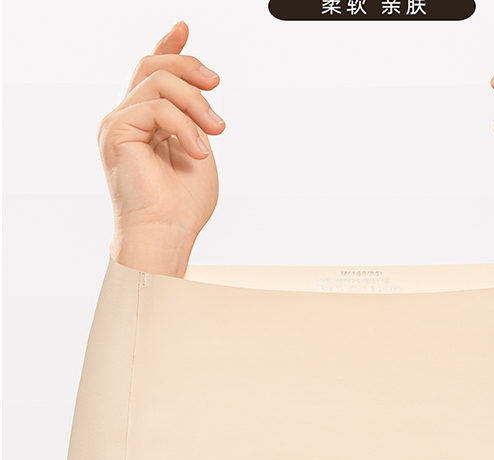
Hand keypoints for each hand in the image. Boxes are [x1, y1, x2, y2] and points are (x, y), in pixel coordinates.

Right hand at [97, 21, 224, 274]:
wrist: (165, 234)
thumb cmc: (182, 207)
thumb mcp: (198, 152)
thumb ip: (194, 120)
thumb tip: (200, 93)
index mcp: (145, 125)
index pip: (150, 73)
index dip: (167, 48)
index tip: (184, 28)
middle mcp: (126, 120)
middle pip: (152, 66)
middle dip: (188, 66)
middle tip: (216, 84)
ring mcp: (118, 124)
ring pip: (157, 81)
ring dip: (195, 102)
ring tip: (215, 130)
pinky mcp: (116, 132)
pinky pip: (155, 106)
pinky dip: (184, 126)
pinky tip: (198, 150)